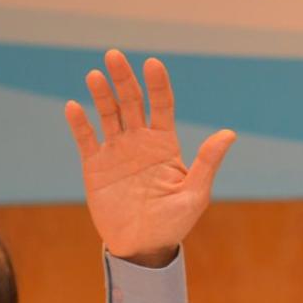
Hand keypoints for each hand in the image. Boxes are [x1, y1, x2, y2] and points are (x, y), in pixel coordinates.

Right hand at [64, 49, 236, 266]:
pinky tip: (74, 106)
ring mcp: (116, 151)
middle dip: (123, 79)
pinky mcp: (95, 166)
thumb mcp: (194, 194)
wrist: (142, 247)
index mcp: (165, 144)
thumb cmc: (173, 222)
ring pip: (108, 114)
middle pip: (131, 102)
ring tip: (94, 75)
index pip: (161, 105)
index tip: (152, 64)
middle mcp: (140, 141)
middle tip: (114, 56)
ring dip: (101, 94)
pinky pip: (86, 140)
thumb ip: (207, 163)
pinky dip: (80, 123)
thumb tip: (229, 133)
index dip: (157, 84)